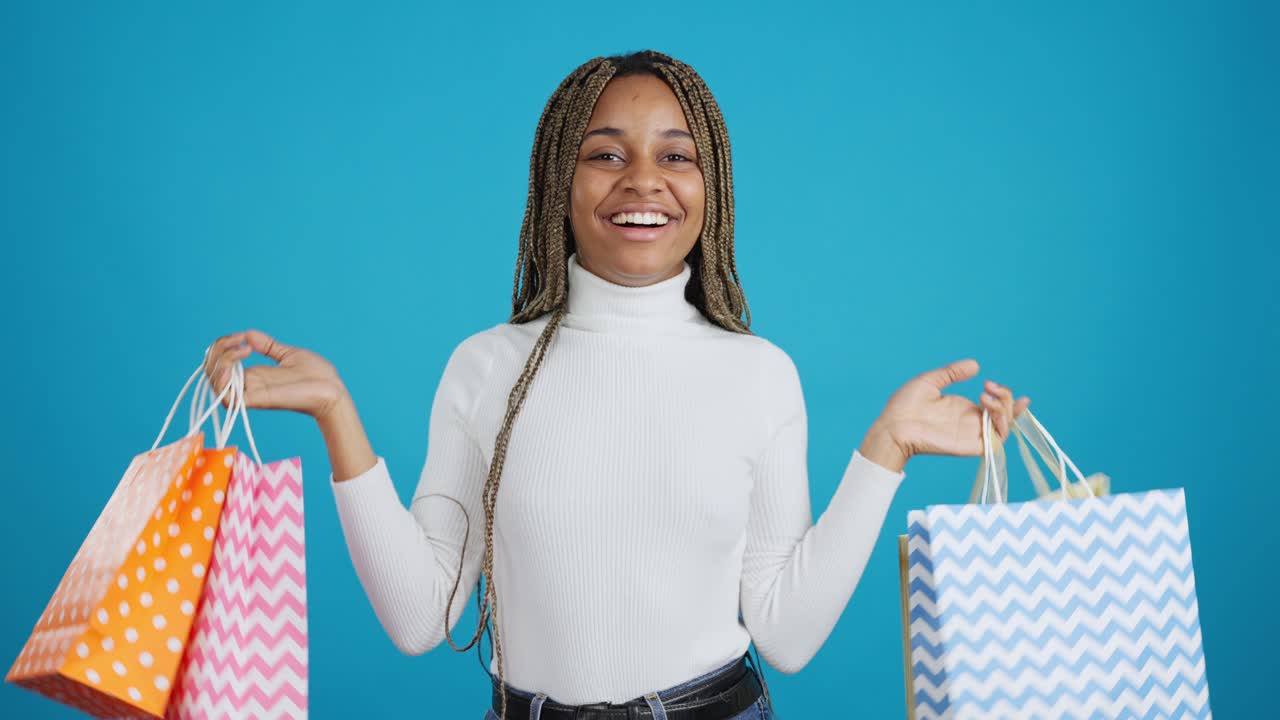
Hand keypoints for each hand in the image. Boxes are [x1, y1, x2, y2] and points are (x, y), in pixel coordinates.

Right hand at [202, 330, 346, 420]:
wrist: (333, 390)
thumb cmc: (317, 376)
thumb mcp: (288, 354)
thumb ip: (268, 346)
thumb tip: (248, 333)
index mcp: (253, 374)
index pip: (220, 363)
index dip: (222, 346)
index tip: (240, 336)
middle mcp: (248, 384)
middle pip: (212, 371)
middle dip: (218, 351)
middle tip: (240, 341)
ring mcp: (251, 394)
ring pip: (215, 384)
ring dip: (218, 363)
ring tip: (240, 350)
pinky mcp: (258, 401)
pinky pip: (227, 398)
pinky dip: (222, 381)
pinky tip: (234, 364)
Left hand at [859, 359, 1029, 472]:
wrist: (892, 425)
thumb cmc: (904, 405)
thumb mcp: (931, 381)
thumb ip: (952, 373)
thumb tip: (975, 365)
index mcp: (964, 409)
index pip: (995, 406)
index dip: (1008, 400)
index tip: (1004, 388)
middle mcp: (971, 423)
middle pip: (1004, 415)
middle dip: (1006, 398)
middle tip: (989, 386)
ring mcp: (971, 435)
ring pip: (1003, 428)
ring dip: (1004, 410)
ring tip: (985, 396)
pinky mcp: (969, 446)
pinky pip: (995, 442)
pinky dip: (1001, 425)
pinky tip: (987, 407)